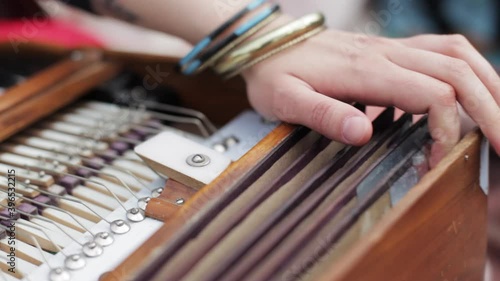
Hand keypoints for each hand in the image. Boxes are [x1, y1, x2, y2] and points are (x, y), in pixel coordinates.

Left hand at [242, 29, 499, 166]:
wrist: (266, 44)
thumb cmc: (274, 74)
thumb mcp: (285, 101)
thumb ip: (324, 115)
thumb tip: (363, 133)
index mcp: (365, 71)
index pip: (432, 93)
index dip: (447, 129)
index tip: (435, 161)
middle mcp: (386, 54)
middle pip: (458, 71)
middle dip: (490, 110)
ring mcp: (391, 48)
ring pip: (458, 55)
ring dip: (487, 85)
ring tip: (499, 119)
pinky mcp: (390, 49)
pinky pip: (442, 50)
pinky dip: (467, 69)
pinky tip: (471, 90)